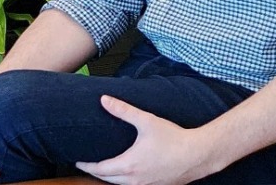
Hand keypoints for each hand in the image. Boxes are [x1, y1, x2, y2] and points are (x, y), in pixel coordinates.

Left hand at [74, 96, 212, 184]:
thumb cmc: (173, 138)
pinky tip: (126, 174)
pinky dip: (125, 181)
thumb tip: (104, 99)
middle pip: (108, 180)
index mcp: (129, 165)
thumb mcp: (146, 121)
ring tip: (103, 169)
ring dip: (110, 179)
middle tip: (85, 165)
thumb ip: (123, 110)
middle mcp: (136, 180)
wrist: (199, 154)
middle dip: (95, 173)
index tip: (77, 161)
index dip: (87, 165)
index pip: (100, 169)